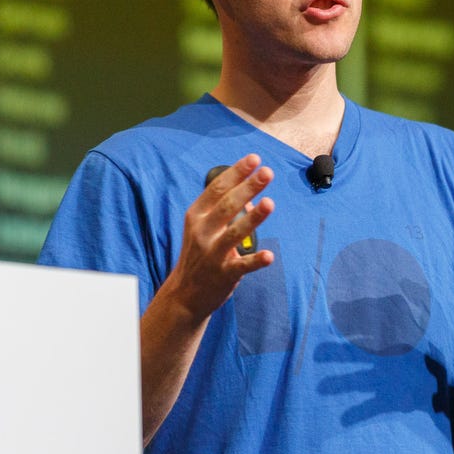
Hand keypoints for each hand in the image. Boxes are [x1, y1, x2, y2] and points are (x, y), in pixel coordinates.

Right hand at [170, 153, 275, 319]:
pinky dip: (255, 261)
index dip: (236, 173)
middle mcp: (202, 232)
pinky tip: (269, 256)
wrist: (184, 294)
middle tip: (267, 173)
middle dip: (248, 188)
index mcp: (196, 216)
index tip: (254, 159)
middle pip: (227, 206)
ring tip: (270, 203)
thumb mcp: (203, 228)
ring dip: (253, 218)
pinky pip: (242, 266)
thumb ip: (224, 209)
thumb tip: (252, 195)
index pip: (217, 189)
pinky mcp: (223, 274)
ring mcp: (212, 254)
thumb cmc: (199, 254)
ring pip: (234, 233)